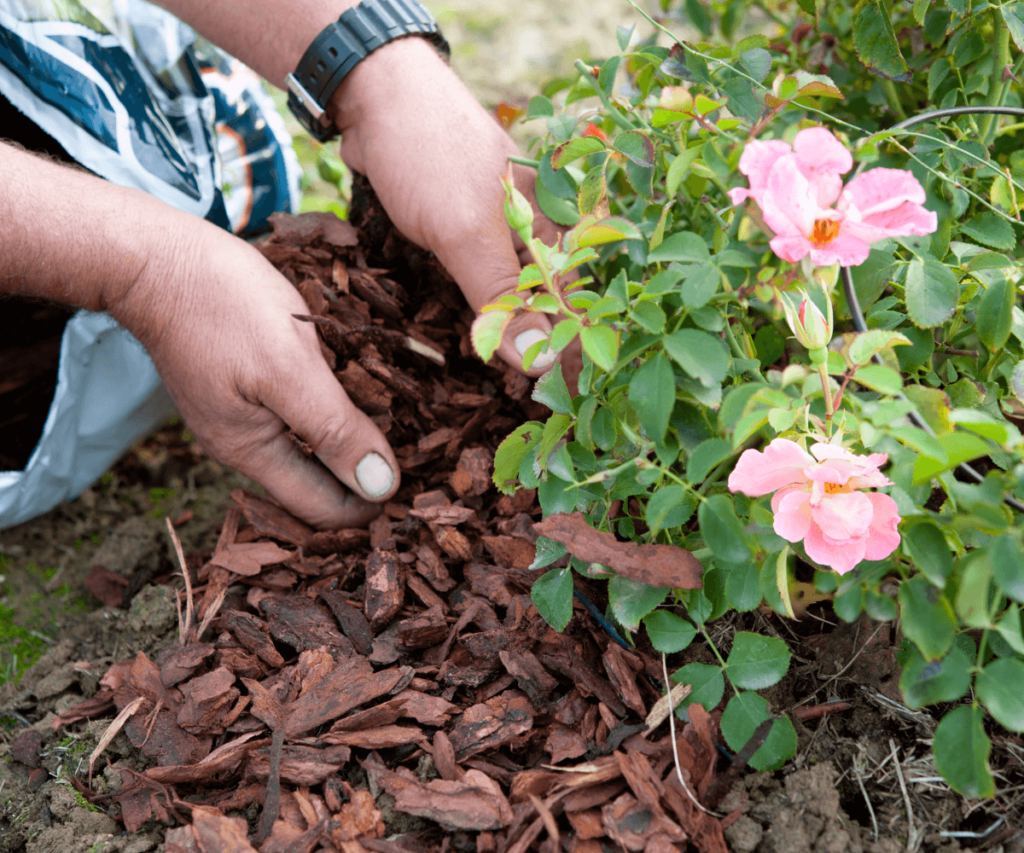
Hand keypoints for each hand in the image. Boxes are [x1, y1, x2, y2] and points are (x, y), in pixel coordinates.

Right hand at [111, 215, 398, 528]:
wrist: (154, 257)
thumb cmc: (223, 305)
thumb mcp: (291, 367)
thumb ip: (334, 430)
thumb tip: (380, 487)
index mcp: (253, 451)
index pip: (323, 510)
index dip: (370, 506)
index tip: (416, 484)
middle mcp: (242, 444)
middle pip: (314, 485)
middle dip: (362, 479)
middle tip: (417, 454)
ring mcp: (237, 414)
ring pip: (305, 451)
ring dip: (346, 446)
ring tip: (396, 425)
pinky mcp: (238, 385)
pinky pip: (292, 417)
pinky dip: (326, 416)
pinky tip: (353, 393)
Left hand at [331, 38, 577, 378]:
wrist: (373, 97)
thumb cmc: (429, 155)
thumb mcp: (467, 233)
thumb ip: (503, 298)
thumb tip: (540, 363)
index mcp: (553, 226)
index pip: (575, 303)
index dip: (572, 352)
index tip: (568, 404)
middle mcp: (533, 230)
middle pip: (546, 304)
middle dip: (540, 352)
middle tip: (533, 408)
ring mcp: (496, 230)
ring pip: (510, 296)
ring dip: (506, 336)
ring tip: (504, 386)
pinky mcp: (462, 232)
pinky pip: (477, 282)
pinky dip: (476, 312)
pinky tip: (472, 341)